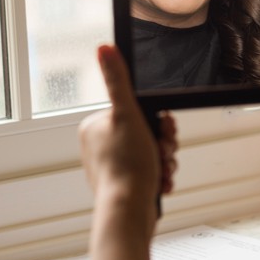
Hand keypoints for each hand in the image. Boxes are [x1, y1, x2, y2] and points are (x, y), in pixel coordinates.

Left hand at [79, 44, 178, 259]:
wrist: (130, 212)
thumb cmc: (127, 166)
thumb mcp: (127, 114)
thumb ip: (117, 81)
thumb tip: (104, 48)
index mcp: (94, 128)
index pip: (137, 112)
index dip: (157, 121)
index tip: (163, 129)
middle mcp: (99, 147)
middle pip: (146, 133)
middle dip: (163, 144)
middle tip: (163, 152)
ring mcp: (111, 168)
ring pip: (151, 153)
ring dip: (165, 161)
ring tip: (162, 171)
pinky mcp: (124, 186)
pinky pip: (150, 173)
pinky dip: (160, 177)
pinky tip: (161, 183)